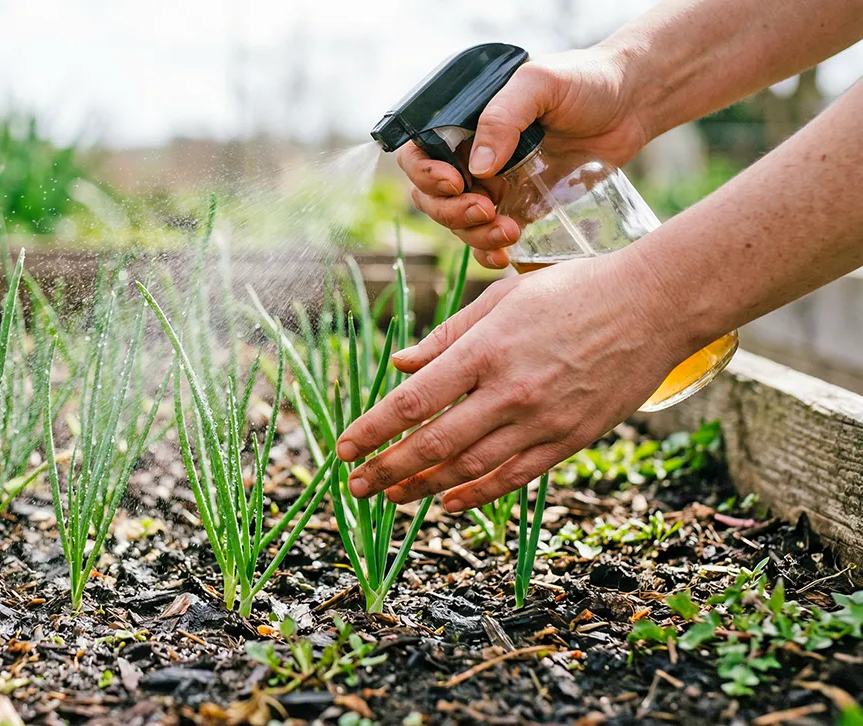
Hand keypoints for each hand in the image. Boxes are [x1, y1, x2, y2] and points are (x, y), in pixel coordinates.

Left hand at [336, 252, 692, 511]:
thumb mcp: (501, 299)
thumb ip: (446, 337)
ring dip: (423, 487)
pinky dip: (476, 494)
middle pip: (432, 444)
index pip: (412, 402)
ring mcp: (542, 419)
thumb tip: (398, 366)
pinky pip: (514, 477)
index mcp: (484, 349)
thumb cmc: (571, 290)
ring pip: (469, 468)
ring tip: (390, 497)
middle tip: (355, 487)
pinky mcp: (571, 438)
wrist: (653, 304)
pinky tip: (447, 502)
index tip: (343, 449)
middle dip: (386, 470)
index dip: (371, 431)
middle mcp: (509, 390)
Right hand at [402, 47, 650, 267]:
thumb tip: (476, 168)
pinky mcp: (519, 209)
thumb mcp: (539, 84)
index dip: (426, 175)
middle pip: (431, 198)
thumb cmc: (585, 81)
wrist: (632, 104)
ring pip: (457, 223)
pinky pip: (488, 240)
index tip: (457, 183)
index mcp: (463, 125)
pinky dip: (488, 253)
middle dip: (451, 212)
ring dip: (472, 235)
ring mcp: (493, 186)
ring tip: (509, 231)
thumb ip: (503, 117)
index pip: (419, 155)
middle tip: (486, 209)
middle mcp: (470, 157)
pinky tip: (506, 255)